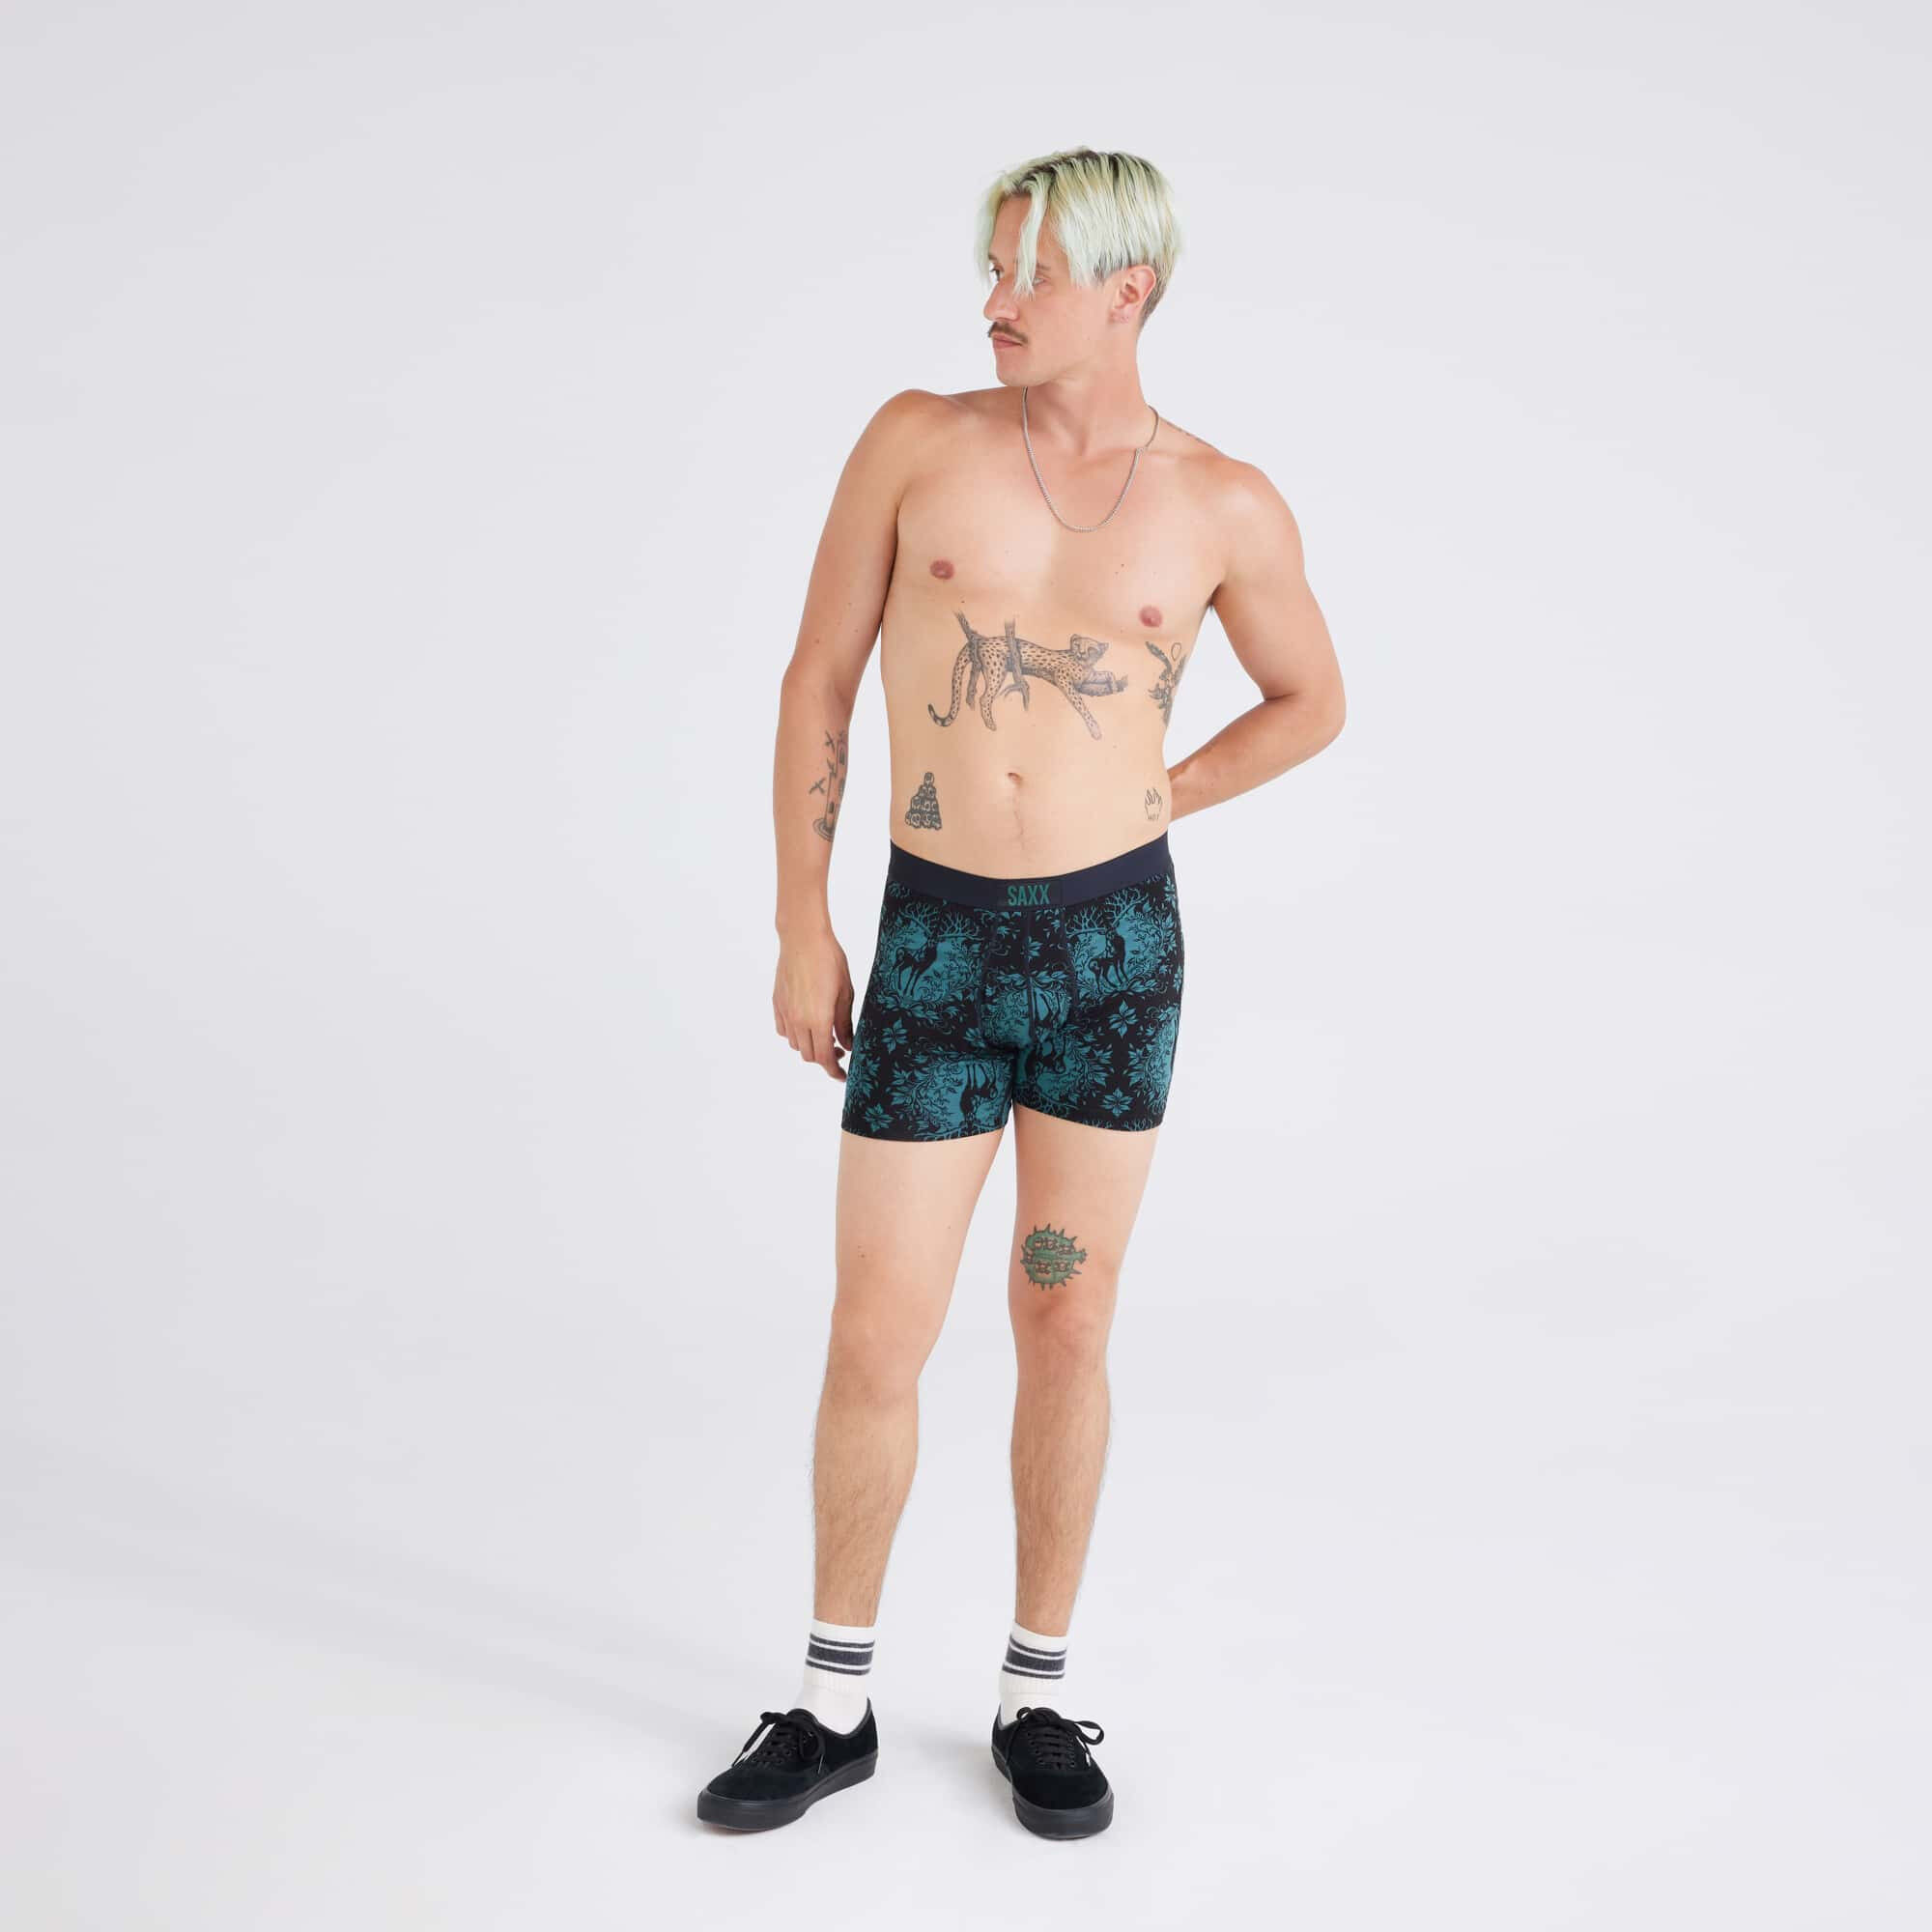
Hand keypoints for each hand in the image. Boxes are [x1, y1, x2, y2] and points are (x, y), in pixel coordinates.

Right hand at [773, 930, 855, 1081]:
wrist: (803, 938)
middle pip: (809, 1055)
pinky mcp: (777, 1003)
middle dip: (825, 1059)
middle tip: (839, 1050)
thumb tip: (847, 1045)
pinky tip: (806, 1024)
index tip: (843, 1076)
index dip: (834, 1071)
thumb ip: (845, 1023)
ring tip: (824, 1034)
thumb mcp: (846, 993)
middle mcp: (798, 1020)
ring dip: (810, 1046)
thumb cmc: (829, 961)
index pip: (824, 1058)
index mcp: (817, 1020)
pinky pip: (784, 1030)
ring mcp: (785, 1012)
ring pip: (795, 1044)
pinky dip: (795, 1035)